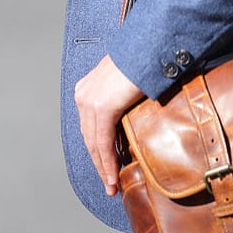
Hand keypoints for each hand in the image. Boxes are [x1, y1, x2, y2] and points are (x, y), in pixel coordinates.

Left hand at [74, 54, 144, 195]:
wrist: (148, 46)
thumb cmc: (144, 61)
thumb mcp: (126, 83)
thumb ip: (121, 99)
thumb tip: (130, 115)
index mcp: (87, 89)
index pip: (90, 127)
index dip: (97, 150)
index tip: (105, 168)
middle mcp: (84, 95)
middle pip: (88, 138)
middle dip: (98, 163)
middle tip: (108, 184)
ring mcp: (90, 101)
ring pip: (93, 144)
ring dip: (103, 168)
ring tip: (111, 186)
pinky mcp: (102, 107)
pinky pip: (103, 142)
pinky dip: (108, 162)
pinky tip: (113, 176)